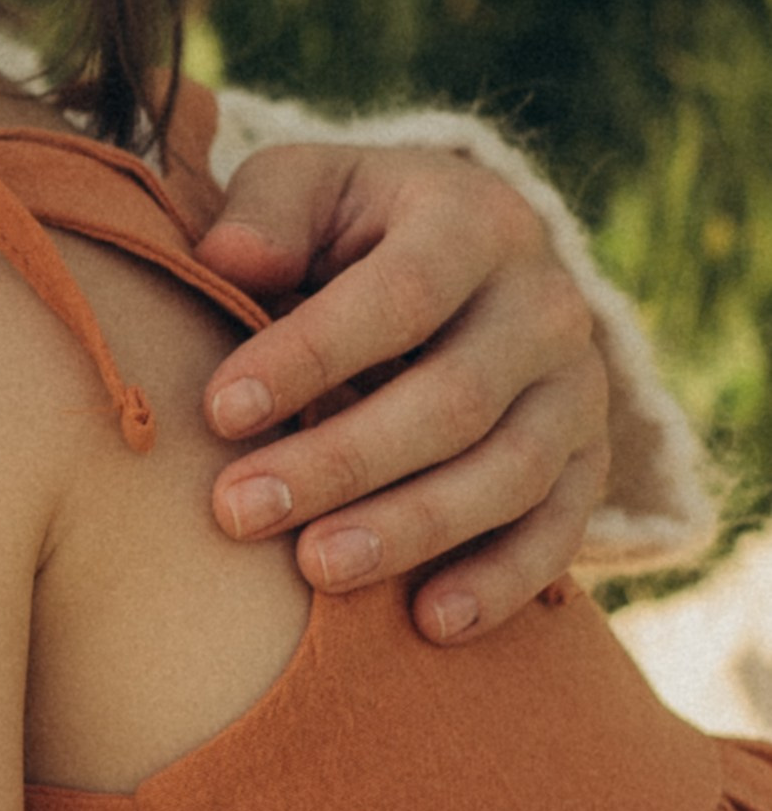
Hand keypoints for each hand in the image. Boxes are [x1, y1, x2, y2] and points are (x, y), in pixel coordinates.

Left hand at [194, 146, 610, 644]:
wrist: (464, 260)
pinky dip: (499, 581)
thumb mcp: (307, 187)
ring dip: (410, 530)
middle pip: (452, 400)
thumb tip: (229, 259)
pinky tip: (429, 623)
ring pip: (508, 474)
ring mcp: (579, 388)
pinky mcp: (591, 459)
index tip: (220, 411)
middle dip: (341, 462)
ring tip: (315, 571)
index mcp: (474, 220)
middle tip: (238, 512)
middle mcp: (546, 304)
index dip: (311, 356)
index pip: (399, 296)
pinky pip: (559, 530)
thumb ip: (267, 214)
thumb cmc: (353, 227)